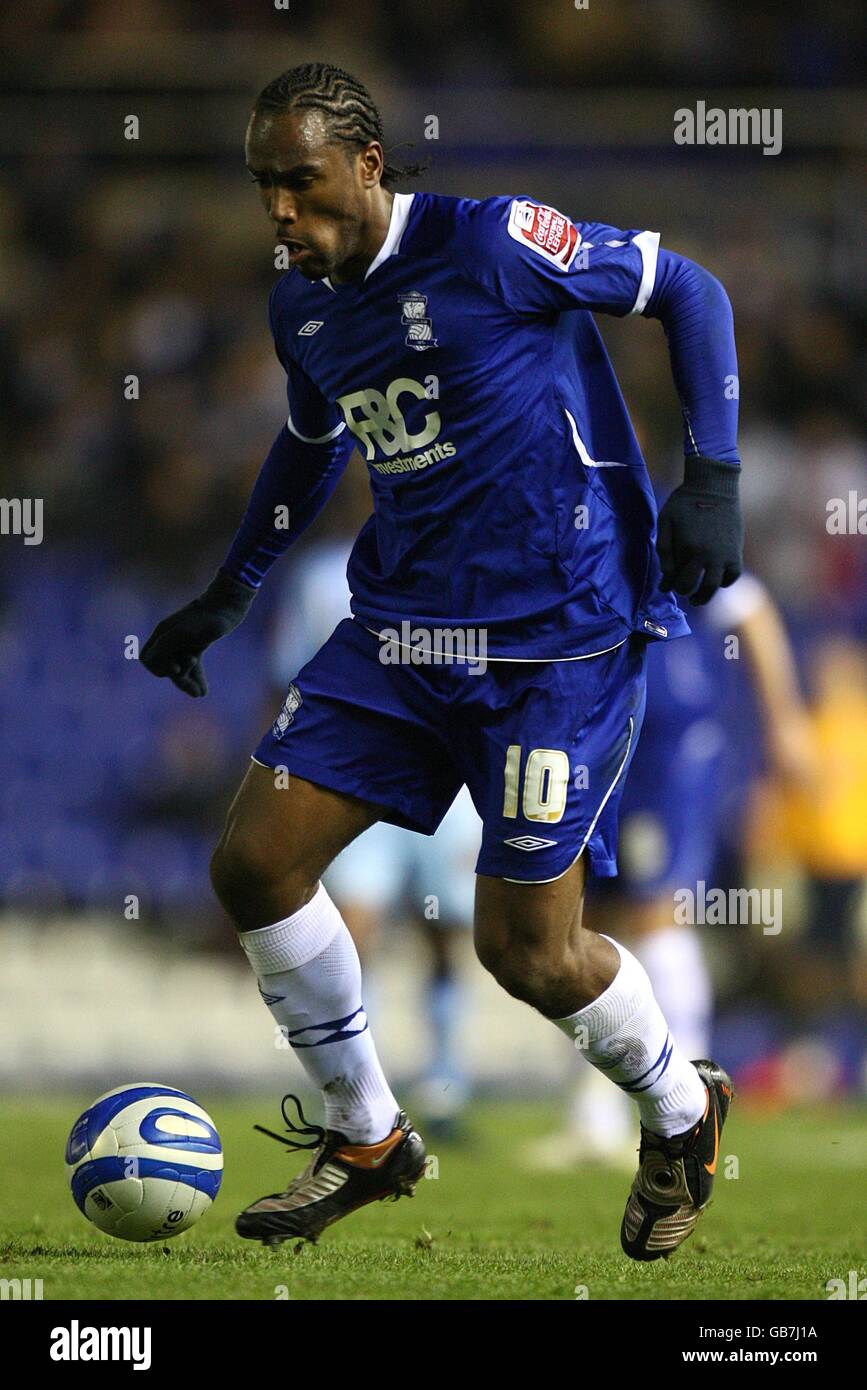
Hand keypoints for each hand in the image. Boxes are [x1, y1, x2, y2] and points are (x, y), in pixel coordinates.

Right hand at [140, 569, 255, 696]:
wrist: (227, 605)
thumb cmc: (204, 618)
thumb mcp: (182, 633)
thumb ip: (163, 646)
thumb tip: (147, 662)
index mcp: (162, 634)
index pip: (148, 659)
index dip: (158, 668)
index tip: (175, 668)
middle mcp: (170, 639)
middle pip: (166, 667)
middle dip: (179, 679)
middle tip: (195, 689)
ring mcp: (184, 642)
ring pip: (181, 668)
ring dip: (189, 682)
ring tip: (200, 694)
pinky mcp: (198, 645)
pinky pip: (193, 666)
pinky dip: (197, 678)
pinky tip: (204, 692)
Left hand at [656, 456, 743, 604]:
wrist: (714, 485)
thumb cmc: (684, 502)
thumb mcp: (665, 522)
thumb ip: (664, 550)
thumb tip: (666, 577)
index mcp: (688, 549)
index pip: (679, 580)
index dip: (671, 586)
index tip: (667, 586)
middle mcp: (708, 555)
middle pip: (696, 588)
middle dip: (687, 593)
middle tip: (684, 593)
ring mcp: (724, 554)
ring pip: (715, 586)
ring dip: (705, 596)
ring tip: (698, 598)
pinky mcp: (736, 551)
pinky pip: (732, 575)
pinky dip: (724, 581)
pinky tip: (716, 579)